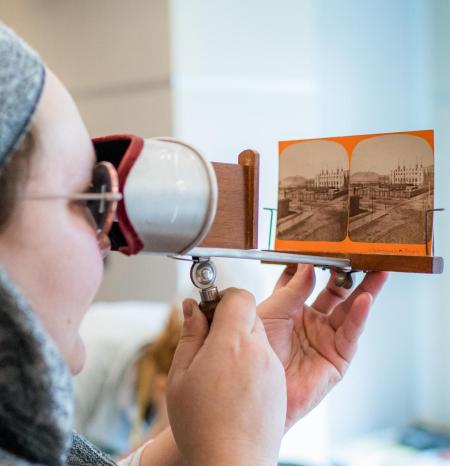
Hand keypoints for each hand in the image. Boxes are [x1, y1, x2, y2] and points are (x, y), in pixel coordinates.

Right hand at [167, 288, 285, 465]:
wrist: (232, 465)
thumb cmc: (202, 425)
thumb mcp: (180, 375)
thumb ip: (190, 335)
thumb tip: (194, 307)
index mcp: (233, 342)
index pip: (240, 296)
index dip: (223, 299)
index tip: (209, 312)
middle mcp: (259, 350)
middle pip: (249, 315)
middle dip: (229, 321)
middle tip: (210, 344)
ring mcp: (273, 368)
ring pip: (258, 337)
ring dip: (240, 342)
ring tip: (221, 371)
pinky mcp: (280, 384)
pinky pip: (266, 358)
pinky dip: (251, 361)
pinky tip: (235, 385)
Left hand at [257, 265, 387, 429]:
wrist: (258, 389)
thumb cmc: (257, 353)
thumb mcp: (272, 312)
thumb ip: (293, 289)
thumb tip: (309, 265)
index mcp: (290, 309)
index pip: (307, 282)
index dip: (316, 265)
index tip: (326, 247)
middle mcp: (309, 322)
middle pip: (334, 294)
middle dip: (348, 276)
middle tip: (361, 257)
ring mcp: (325, 339)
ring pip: (349, 311)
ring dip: (365, 292)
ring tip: (377, 273)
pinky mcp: (337, 358)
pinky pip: (350, 334)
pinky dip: (359, 316)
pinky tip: (365, 300)